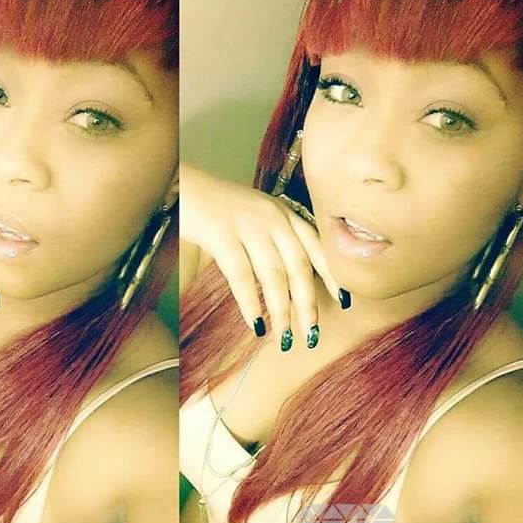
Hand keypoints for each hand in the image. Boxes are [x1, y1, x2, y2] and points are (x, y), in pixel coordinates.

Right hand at [180, 163, 348, 349]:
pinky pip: (241, 276)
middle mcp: (271, 217)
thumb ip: (273, 239)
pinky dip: (251, 303)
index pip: (317, 247)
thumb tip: (287, 283)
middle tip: (312, 335)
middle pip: (299, 267)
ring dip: (281, 311)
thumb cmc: (215, 207)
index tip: (344, 302)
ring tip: (284, 338)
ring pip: (273, 275)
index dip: (331, 276)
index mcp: (283, 212)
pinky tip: (256, 324)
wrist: (179, 185)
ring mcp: (247, 224)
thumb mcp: (253, 214)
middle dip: (308, 305)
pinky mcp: (221, 234)